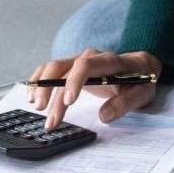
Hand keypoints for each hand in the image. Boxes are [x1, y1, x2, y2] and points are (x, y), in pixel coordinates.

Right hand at [27, 48, 162, 130]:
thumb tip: (104, 116)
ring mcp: (79, 59)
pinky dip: (39, 80)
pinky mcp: (72, 67)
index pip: (86, 65)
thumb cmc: (140, 80)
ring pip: (53, 68)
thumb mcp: (142, 94)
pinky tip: (32, 95)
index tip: (68, 102)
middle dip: (50, 90)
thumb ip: (125, 103)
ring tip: (37, 107)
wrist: (140, 67)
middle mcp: (90, 56)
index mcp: (109, 61)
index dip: (74, 81)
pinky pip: (50, 69)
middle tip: (48, 116)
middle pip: (63, 67)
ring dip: (41, 87)